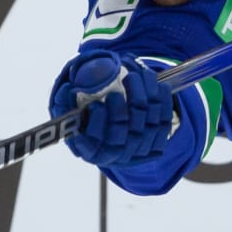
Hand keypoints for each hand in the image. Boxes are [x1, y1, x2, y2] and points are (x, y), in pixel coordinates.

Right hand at [48, 50, 173, 169]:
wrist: (114, 131)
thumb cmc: (89, 117)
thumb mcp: (75, 109)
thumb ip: (68, 100)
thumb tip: (69, 89)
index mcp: (92, 152)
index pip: (96, 139)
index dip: (97, 122)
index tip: (96, 104)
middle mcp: (116, 156)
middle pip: (125, 131)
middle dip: (126, 105)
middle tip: (124, 80)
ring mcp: (138, 152)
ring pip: (147, 124)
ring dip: (146, 96)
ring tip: (139, 75)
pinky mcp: (156, 146)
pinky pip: (164, 124)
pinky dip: (163, 103)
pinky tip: (159, 85)